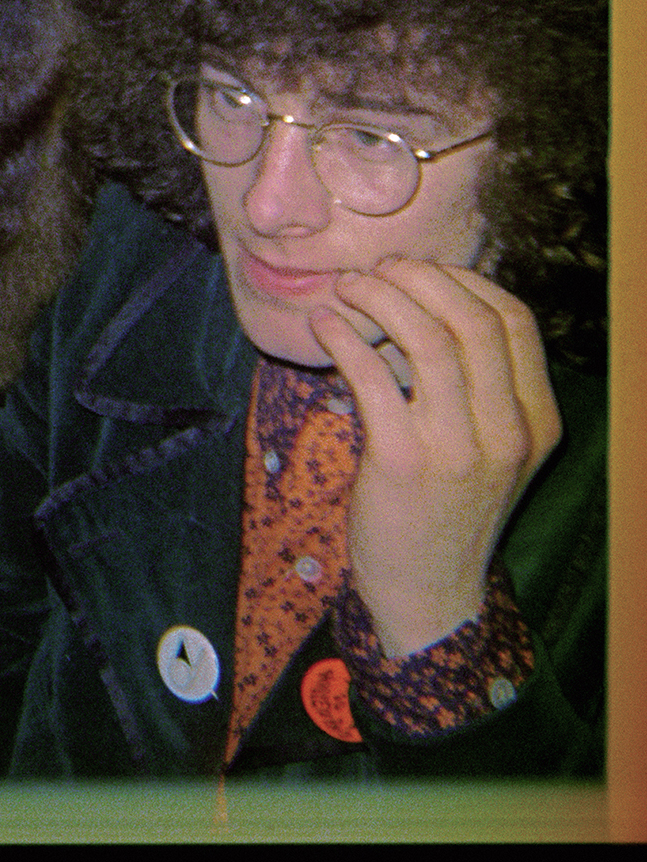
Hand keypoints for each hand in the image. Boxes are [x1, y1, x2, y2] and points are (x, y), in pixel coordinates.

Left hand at [310, 261, 559, 659]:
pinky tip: (324, 327)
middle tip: (377, 271)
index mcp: (537, 421)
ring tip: (346, 288)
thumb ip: (473, 385)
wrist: (429, 590)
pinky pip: (372, 376)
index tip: (420, 273)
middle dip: (419, 280)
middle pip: (472, 320)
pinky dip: (343, 338)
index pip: (515, 322)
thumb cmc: (446, 507)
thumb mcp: (485, 447)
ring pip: (427, 338)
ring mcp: (460, 447)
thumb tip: (420, 305)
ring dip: (378, 298)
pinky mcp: (403, 460)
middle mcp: (509, 431)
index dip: (465, 282)